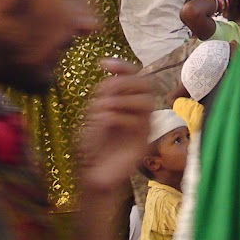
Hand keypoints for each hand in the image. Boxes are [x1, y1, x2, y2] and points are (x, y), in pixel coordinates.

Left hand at [76, 59, 155, 192]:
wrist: (92, 175)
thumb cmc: (92, 147)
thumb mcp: (93, 116)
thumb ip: (103, 97)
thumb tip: (110, 79)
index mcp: (127, 103)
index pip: (135, 77)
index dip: (123, 66)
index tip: (104, 64)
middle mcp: (138, 112)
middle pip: (147, 84)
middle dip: (125, 81)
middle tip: (107, 90)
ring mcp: (143, 127)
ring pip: (146, 101)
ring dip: (122, 100)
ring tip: (103, 109)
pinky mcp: (143, 142)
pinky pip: (139, 121)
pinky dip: (120, 117)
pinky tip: (105, 122)